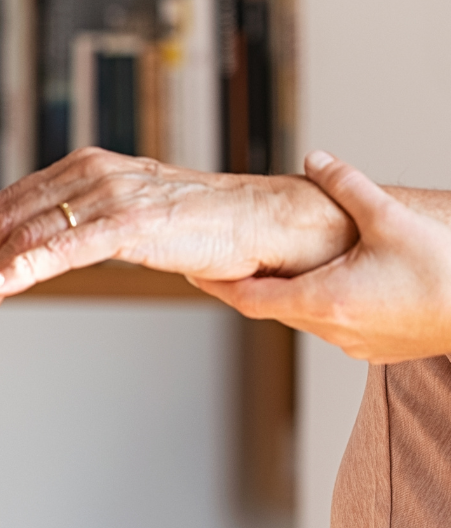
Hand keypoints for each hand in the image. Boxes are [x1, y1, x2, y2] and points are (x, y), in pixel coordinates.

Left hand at [0, 147, 354, 299]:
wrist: (269, 222)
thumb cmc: (216, 227)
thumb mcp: (143, 219)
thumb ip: (101, 224)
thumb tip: (66, 248)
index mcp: (95, 168)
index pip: (20, 198)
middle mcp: (97, 173)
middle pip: (17, 213)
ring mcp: (114, 196)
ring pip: (34, 230)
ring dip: (1, 260)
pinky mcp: (133, 223)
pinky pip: (69, 247)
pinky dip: (31, 264)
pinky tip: (8, 281)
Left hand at [194, 152, 450, 363]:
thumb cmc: (445, 272)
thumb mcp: (389, 216)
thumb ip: (346, 184)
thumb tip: (316, 159)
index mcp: (322, 299)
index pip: (248, 297)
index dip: (217, 284)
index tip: (194, 272)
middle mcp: (333, 330)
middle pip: (276, 308)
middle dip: (255, 284)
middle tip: (236, 260)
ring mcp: (357, 345)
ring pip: (310, 318)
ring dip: (297, 294)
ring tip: (294, 267)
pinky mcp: (382, 350)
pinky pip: (341, 327)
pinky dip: (330, 305)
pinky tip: (349, 283)